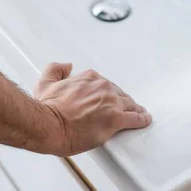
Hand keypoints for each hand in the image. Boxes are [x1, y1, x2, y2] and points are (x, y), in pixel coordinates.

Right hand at [34, 63, 151, 156]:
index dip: (107, 93)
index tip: (107, 98)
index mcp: (89, 78)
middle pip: (119, 94)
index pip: (104, 84)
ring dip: (134, 108)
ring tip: (138, 112)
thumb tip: (66, 65)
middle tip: (124, 108)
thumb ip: (56, 69)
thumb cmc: (49, 109)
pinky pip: (135, 118)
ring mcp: (111, 103)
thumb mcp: (46, 82)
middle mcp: (102, 88)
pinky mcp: (116, 119)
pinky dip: (142, 119)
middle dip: (122, 101)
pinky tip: (145, 120)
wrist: (50, 125)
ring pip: (129, 104)